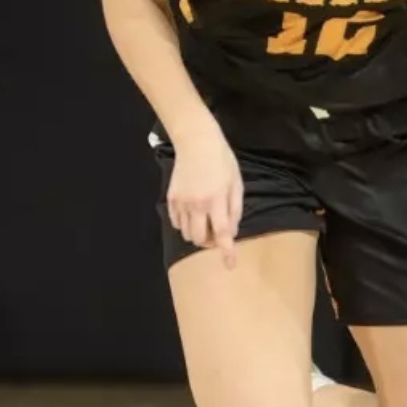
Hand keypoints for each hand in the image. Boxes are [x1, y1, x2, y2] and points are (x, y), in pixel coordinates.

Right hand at [166, 118, 244, 266]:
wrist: (195, 141)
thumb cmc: (221, 160)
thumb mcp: (236, 183)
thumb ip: (234, 210)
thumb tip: (230, 232)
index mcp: (216, 200)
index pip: (222, 233)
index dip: (227, 252)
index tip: (230, 265)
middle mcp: (196, 205)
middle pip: (200, 239)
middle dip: (210, 241)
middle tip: (217, 229)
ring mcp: (181, 202)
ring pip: (187, 234)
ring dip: (198, 233)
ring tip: (205, 218)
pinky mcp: (171, 198)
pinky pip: (177, 223)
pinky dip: (185, 224)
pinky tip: (192, 212)